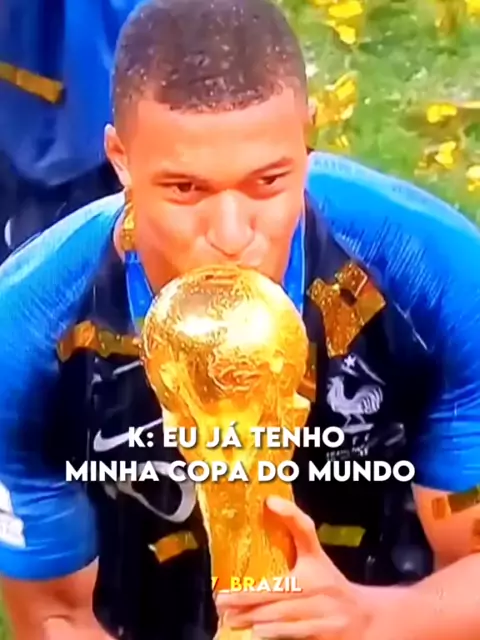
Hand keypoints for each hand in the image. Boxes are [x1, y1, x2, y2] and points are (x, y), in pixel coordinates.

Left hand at [216, 496, 370, 638]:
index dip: (290, 514)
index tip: (269, 502)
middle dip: (247, 598)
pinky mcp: (325, 634)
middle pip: (280, 589)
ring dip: (254, 618)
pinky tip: (256, 631)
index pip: (305, 530)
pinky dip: (273, 633)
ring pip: (283, 615)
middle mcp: (321, 583)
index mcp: (316, 559)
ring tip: (232, 618)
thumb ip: (294, 533)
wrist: (364, 617)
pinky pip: (294, 634)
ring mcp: (325, 611)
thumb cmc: (328, 583)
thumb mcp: (314, 558)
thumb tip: (268, 504)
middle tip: (222, 601)